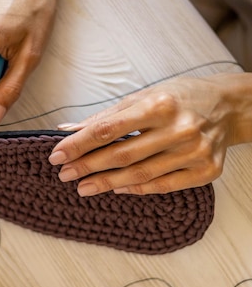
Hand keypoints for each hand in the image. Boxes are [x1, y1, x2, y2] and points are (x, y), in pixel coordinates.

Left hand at [49, 75, 239, 194]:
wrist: (229, 107)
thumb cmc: (180, 97)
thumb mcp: (144, 96)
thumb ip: (107, 115)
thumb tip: (67, 129)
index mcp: (160, 104)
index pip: (109, 128)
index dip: (79, 144)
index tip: (57, 155)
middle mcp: (179, 129)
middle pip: (122, 154)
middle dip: (88, 166)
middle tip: (65, 174)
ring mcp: (194, 152)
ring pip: (140, 174)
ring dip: (107, 183)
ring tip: (83, 187)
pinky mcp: (206, 171)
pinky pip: (163, 186)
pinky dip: (136, 189)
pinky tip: (116, 190)